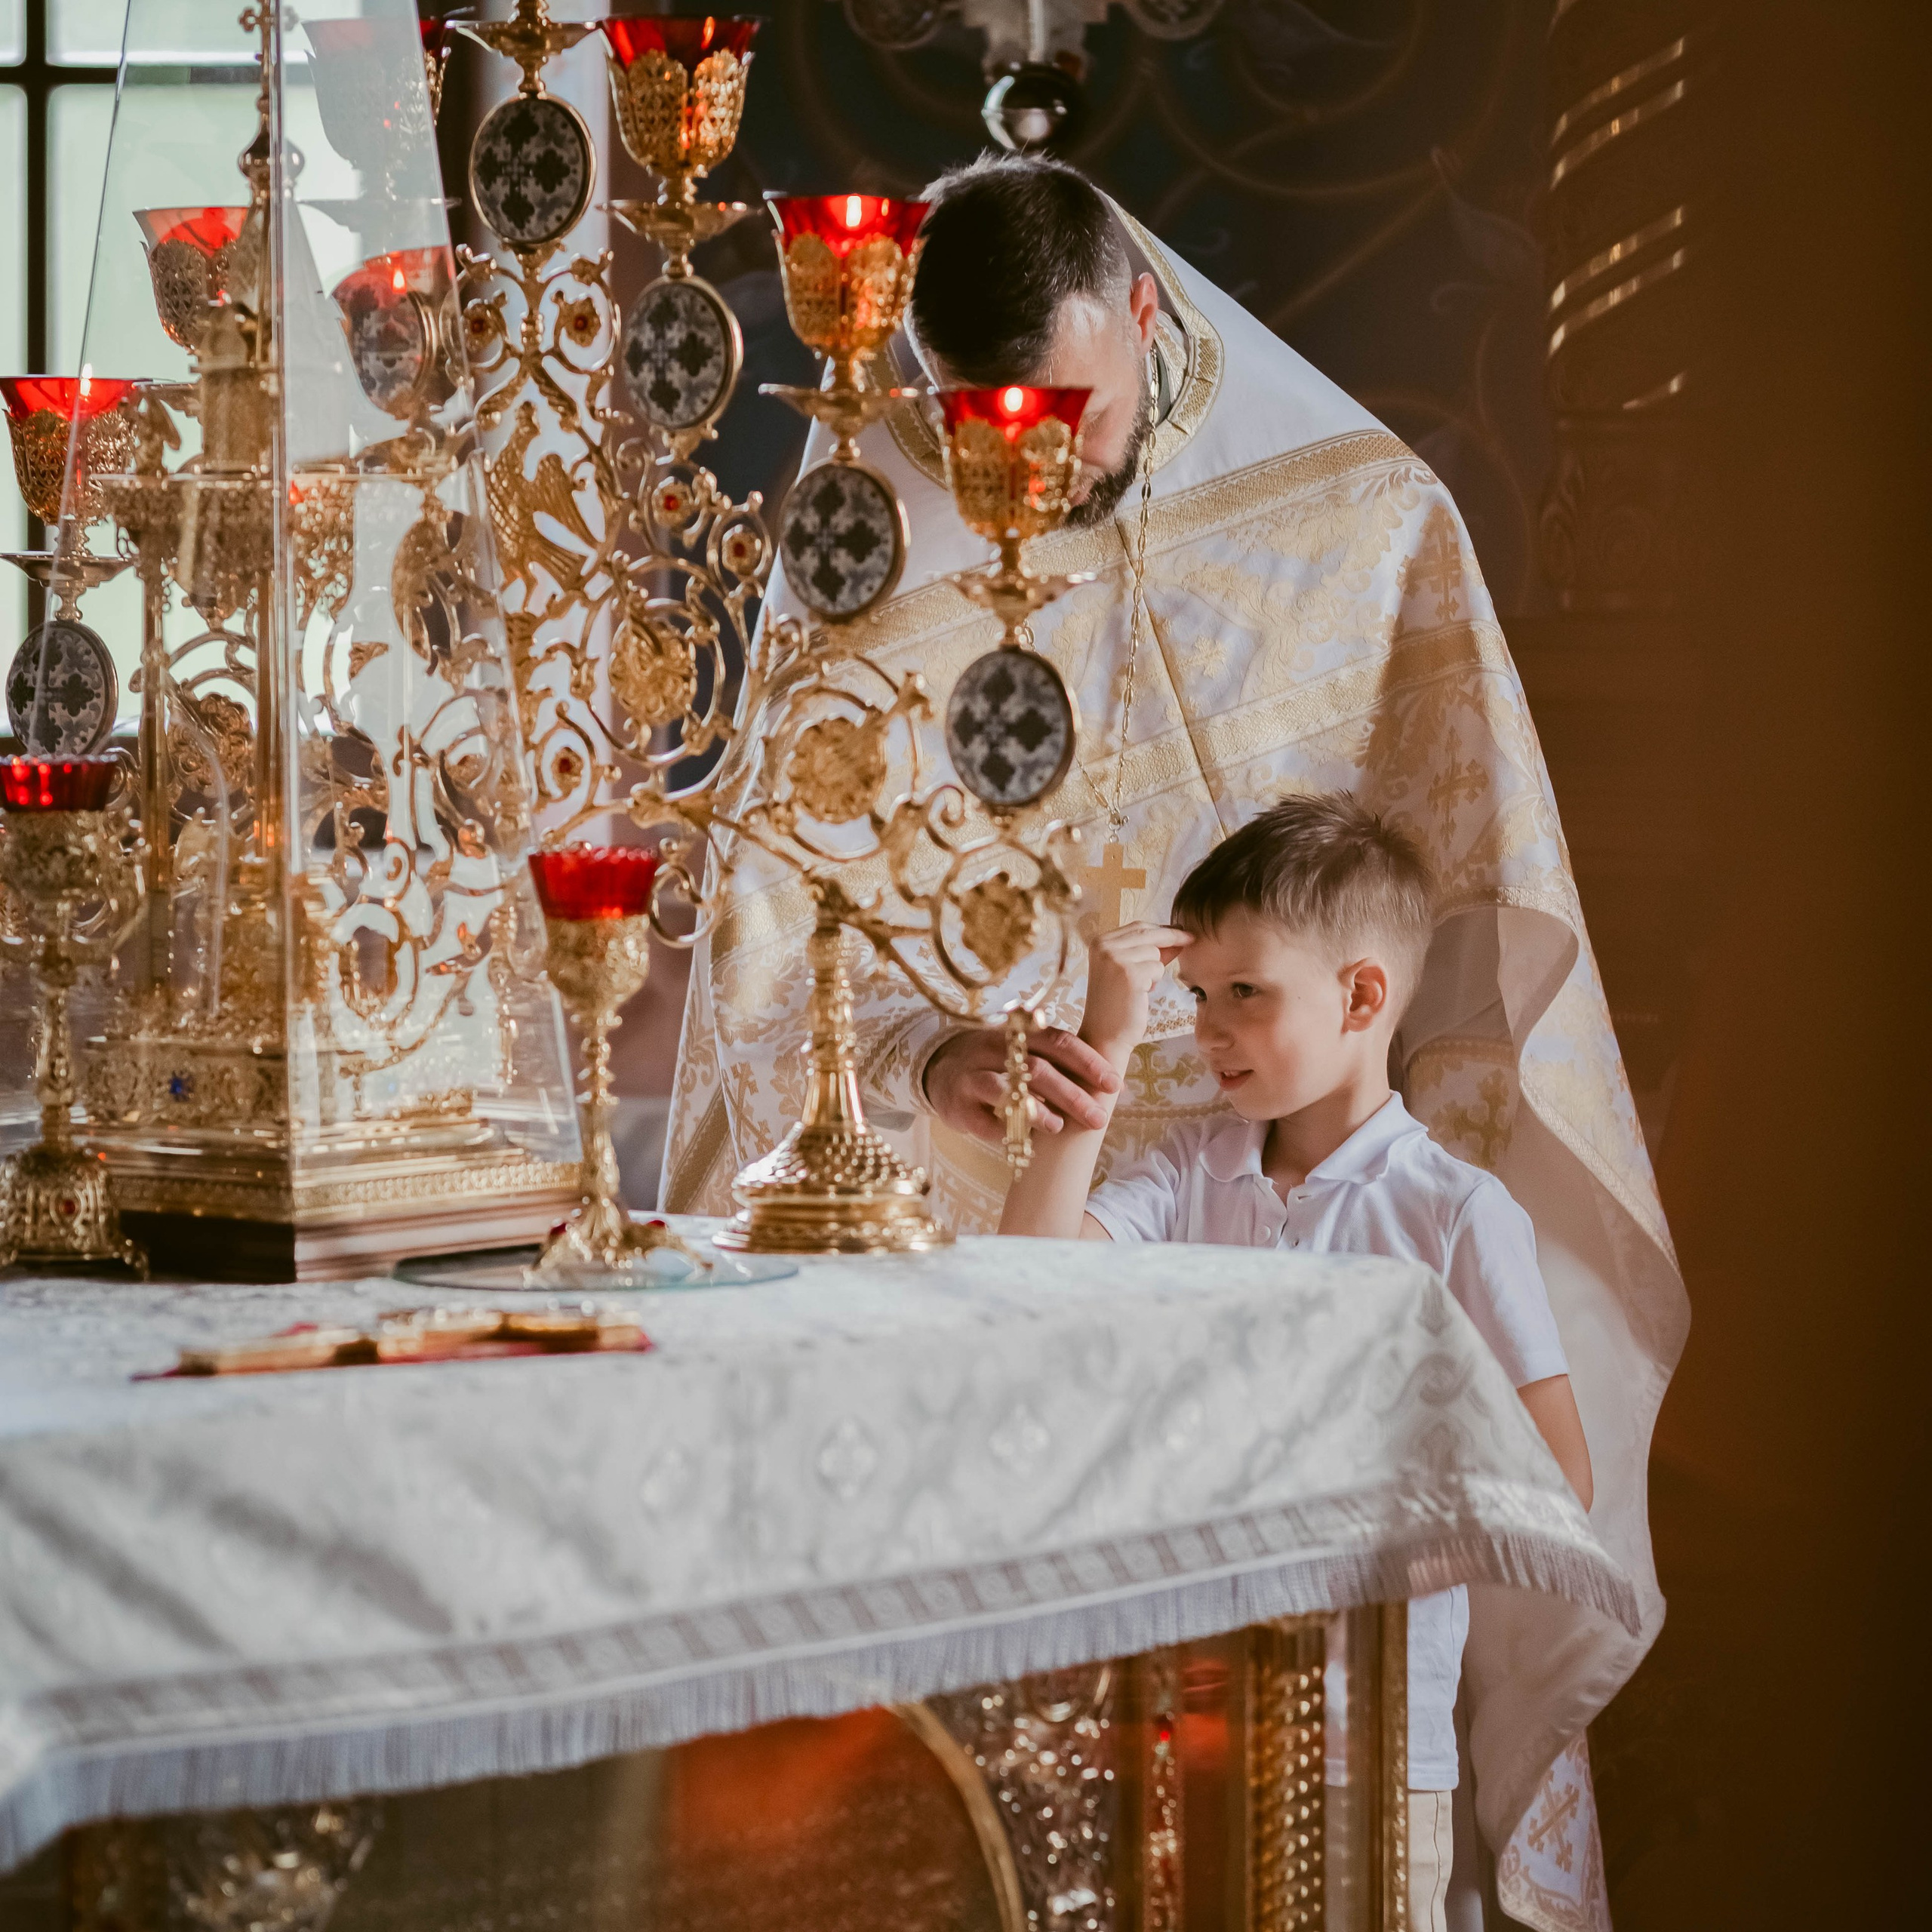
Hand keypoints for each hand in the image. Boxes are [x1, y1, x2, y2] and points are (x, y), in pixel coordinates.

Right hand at [924, 1023, 1120, 1143]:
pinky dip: (1005, 1131)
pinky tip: (1023, 1142)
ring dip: (1038, 1111)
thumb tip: (1119, 1087)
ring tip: (1059, 1128)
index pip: (1058, 1041)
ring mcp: (971, 1076)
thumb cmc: (999, 1063)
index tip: (1114, 1084)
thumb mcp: (1027, 1052)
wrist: (940, 1070)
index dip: (1088, 1061)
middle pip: (1038, 1068)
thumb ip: (1066, 1065)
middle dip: (1073, 1094)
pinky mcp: (956, 1105)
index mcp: (1018, 1033)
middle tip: (1098, 1118)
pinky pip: (984, 1121)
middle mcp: (993, 1049)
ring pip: (1006, 1091)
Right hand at [1081, 922, 1190, 1062]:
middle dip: (1172, 936)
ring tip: (1140, 988)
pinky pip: (1158, 968)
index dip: (1161, 929)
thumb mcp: (1128, 971)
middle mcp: (1104, 946)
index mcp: (1099, 943)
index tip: (1180, 931)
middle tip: (1191, 939)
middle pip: (1147, 933)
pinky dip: (1155, 982)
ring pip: (1155, 952)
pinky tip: (1141, 994)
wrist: (1105, 1034)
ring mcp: (1115, 959)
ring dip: (1156, 970)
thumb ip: (1148, 952)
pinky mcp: (1130, 974)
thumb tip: (1177, 936)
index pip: (1137, 927)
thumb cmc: (1117, 1005)